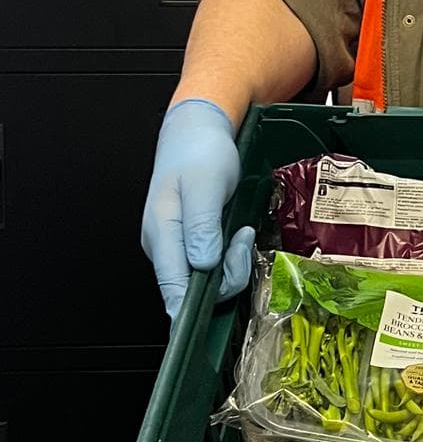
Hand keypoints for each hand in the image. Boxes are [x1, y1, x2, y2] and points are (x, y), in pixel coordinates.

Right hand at [141, 98, 254, 319]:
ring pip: (206, 277)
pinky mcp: (191, 241)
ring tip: (240, 231)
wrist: (198, 131)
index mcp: (161, 234)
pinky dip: (230, 255)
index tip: (218, 310)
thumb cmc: (199, 153)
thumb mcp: (206, 185)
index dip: (193, 310)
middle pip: (192, 288)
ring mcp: (176, 245)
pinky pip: (211, 263)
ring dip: (232, 263)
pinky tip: (237, 234)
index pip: (172, 289)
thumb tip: (202, 265)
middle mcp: (164, 246)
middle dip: (227, 274)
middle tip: (242, 240)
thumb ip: (202, 226)